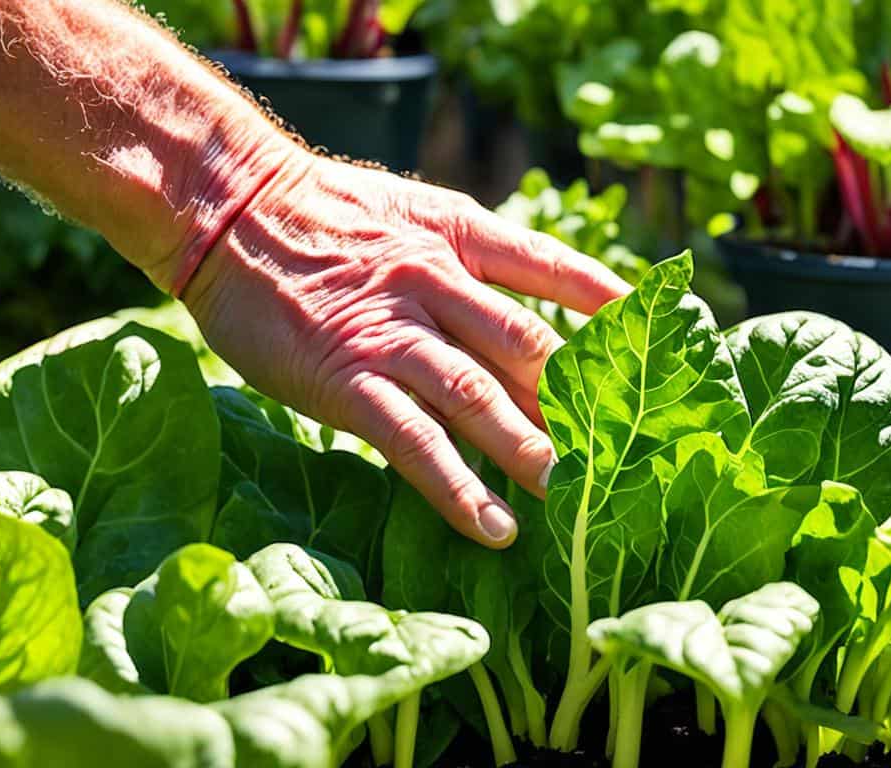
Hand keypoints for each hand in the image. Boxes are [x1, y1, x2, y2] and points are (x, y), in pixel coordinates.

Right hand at [182, 153, 630, 547]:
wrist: (227, 205)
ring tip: (579, 495)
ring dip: (534, 448)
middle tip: (630, 447)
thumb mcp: (412, 214)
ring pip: (481, 396)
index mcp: (461, 234)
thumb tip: (531, 316)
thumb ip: (470, 261)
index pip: (555, 268)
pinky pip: (414, 441)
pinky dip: (458, 486)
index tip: (663, 338)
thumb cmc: (322, 217)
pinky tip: (494, 524)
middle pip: (531, 346)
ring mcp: (393, 331)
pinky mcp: (347, 378)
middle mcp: (438, 281)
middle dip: (584, 399)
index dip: (613, 306)